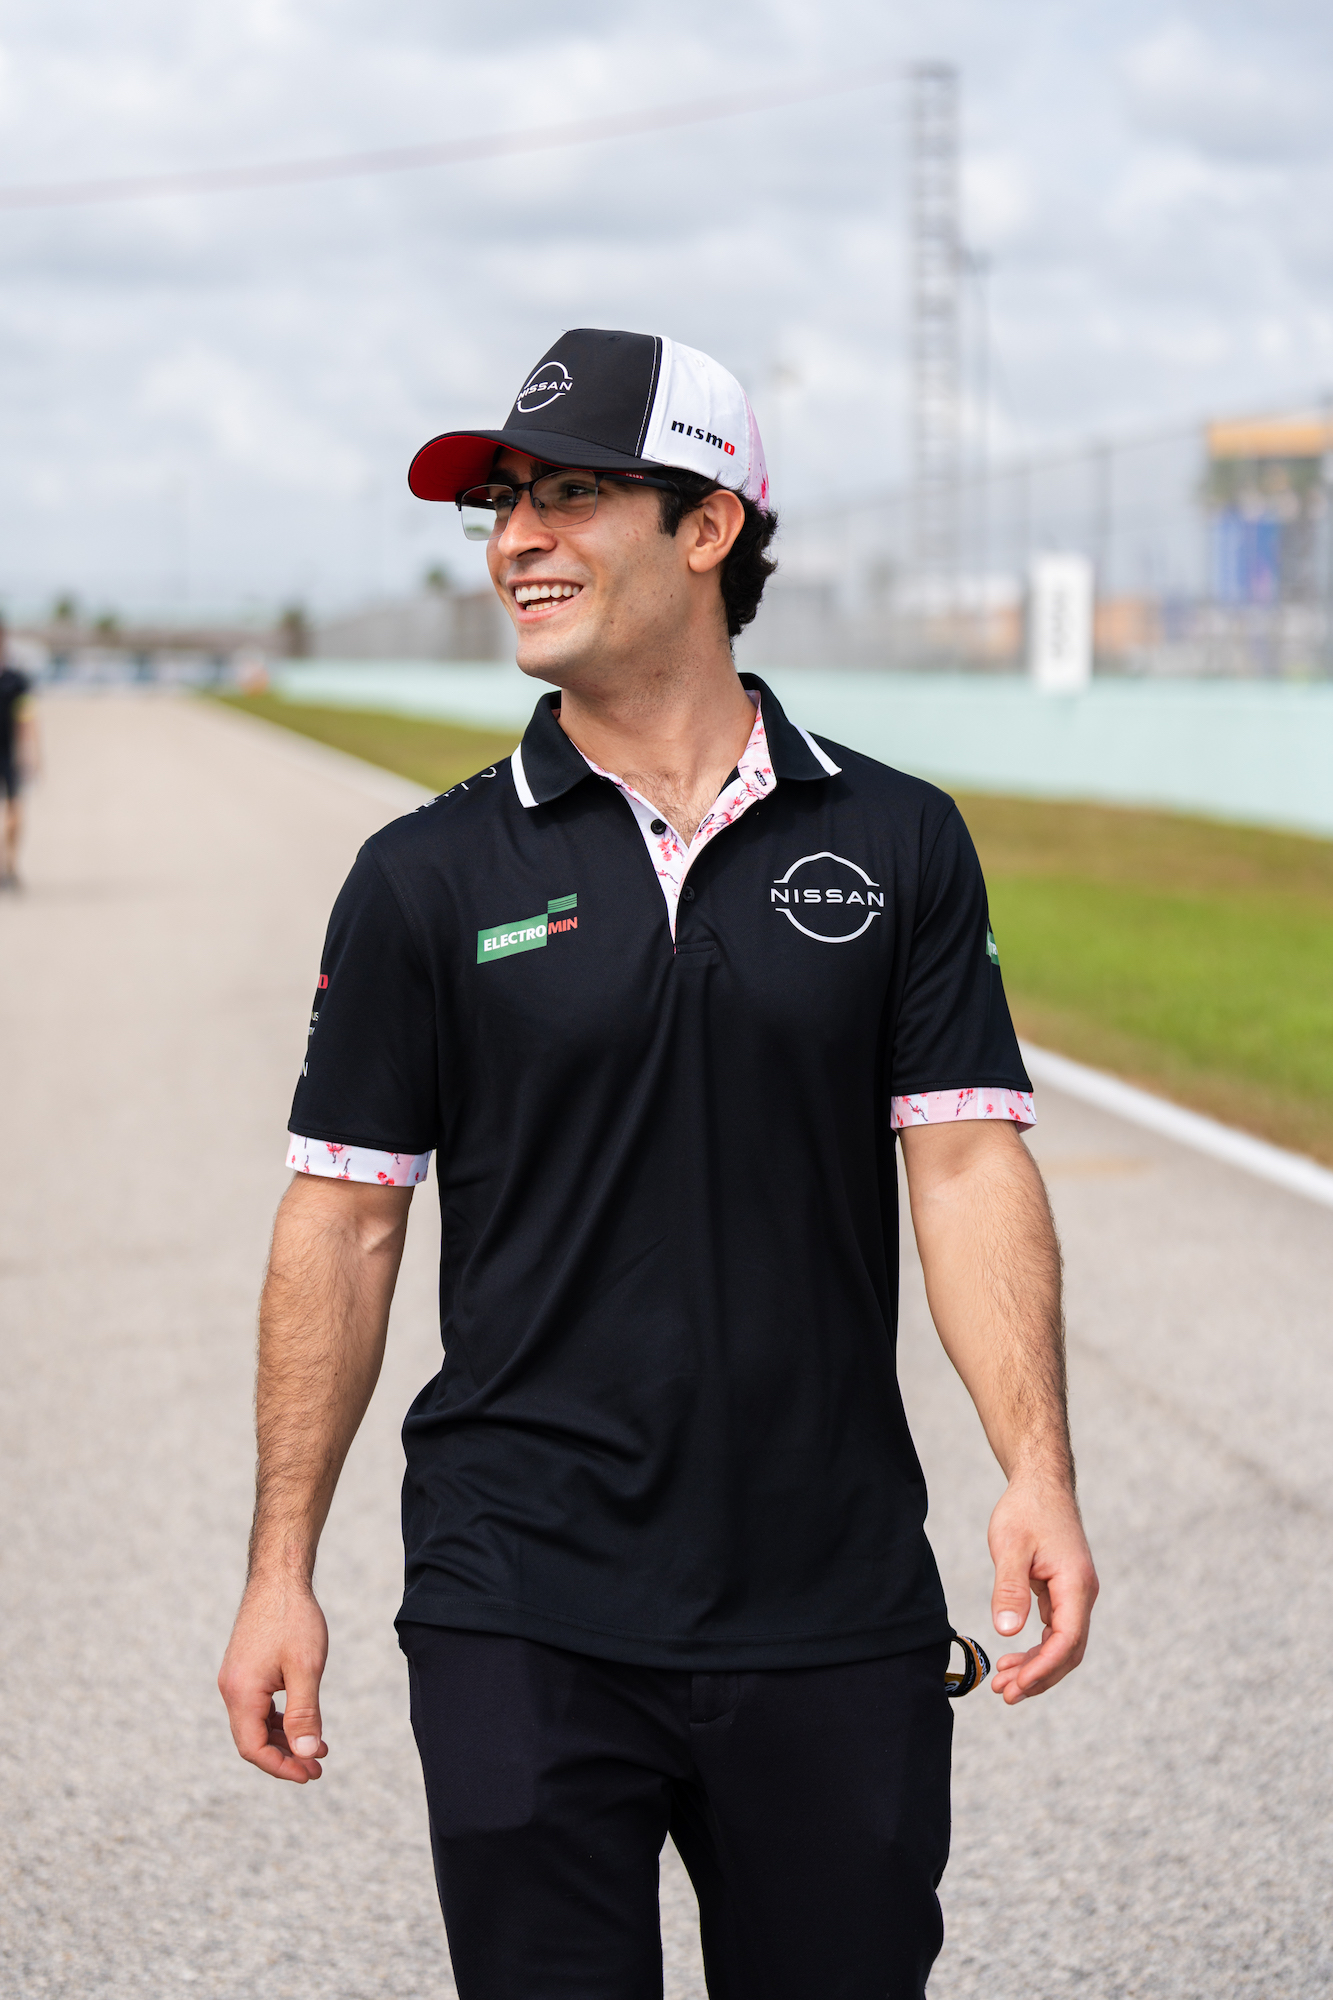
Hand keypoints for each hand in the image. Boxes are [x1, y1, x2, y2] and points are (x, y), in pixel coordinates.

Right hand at [218, 1577, 329, 1781]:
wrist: (279, 1576)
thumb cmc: (294, 1618)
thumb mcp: (306, 1668)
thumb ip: (304, 1713)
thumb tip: (306, 1754)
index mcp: (241, 1692)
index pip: (253, 1748)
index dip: (281, 1767)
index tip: (310, 1774)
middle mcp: (231, 1688)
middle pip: (252, 1740)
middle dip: (285, 1757)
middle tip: (318, 1766)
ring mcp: (236, 1677)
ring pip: (255, 1723)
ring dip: (284, 1738)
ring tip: (317, 1747)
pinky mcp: (244, 1668)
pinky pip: (257, 1705)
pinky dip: (278, 1718)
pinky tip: (301, 1719)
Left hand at [987, 1475, 1097, 1703]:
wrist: (1040, 1483)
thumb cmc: (1026, 1510)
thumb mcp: (1011, 1545)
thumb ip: (1010, 1588)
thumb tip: (1008, 1632)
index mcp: (1076, 1584)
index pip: (1067, 1640)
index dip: (1044, 1668)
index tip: (1017, 1685)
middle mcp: (1082, 1594)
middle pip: (1068, 1651)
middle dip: (1039, 1677)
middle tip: (1004, 1694)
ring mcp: (1075, 1594)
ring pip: (1062, 1644)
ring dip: (1036, 1667)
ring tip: (1003, 1683)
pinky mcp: (1064, 1592)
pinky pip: (1055, 1631)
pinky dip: (1036, 1649)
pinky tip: (1013, 1658)